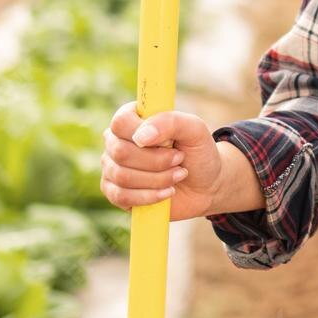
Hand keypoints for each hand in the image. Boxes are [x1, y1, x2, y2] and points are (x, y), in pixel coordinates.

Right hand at [100, 100, 223, 221]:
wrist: (206, 186)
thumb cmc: (197, 152)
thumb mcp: (194, 130)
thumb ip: (170, 122)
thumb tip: (140, 137)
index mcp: (132, 119)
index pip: (120, 123)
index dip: (144, 134)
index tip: (169, 142)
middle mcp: (116, 142)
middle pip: (121, 152)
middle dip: (157, 161)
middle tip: (179, 160)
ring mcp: (112, 168)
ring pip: (122, 176)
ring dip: (158, 179)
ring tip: (178, 175)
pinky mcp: (115, 193)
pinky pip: (120, 197)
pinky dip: (149, 196)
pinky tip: (167, 192)